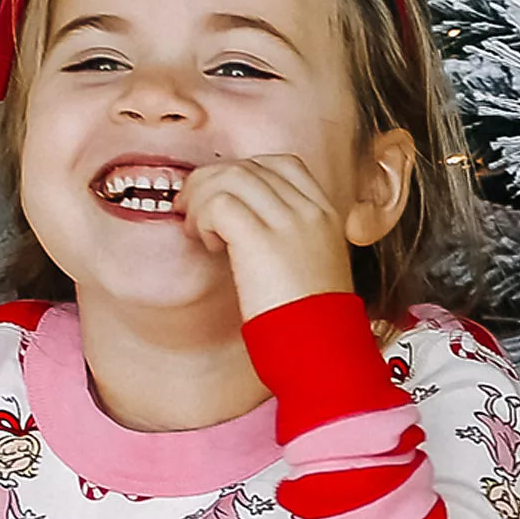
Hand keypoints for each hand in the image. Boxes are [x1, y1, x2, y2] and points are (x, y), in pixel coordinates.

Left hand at [181, 155, 355, 321]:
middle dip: (211, 182)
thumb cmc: (313, 327)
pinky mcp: (261, 238)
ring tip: (197, 231)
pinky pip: (218, 203)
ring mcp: (289, 221)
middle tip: (192, 210)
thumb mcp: (313, 270)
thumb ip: (290, 240)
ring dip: (201, 199)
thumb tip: (243, 223)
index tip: (227, 201)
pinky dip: (202, 219)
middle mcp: (310, 212)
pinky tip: (208, 245)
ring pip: (229, 177)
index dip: (246, 174)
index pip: (283, 165)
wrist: (322, 353)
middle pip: (249, 166)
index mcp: (327, 217)